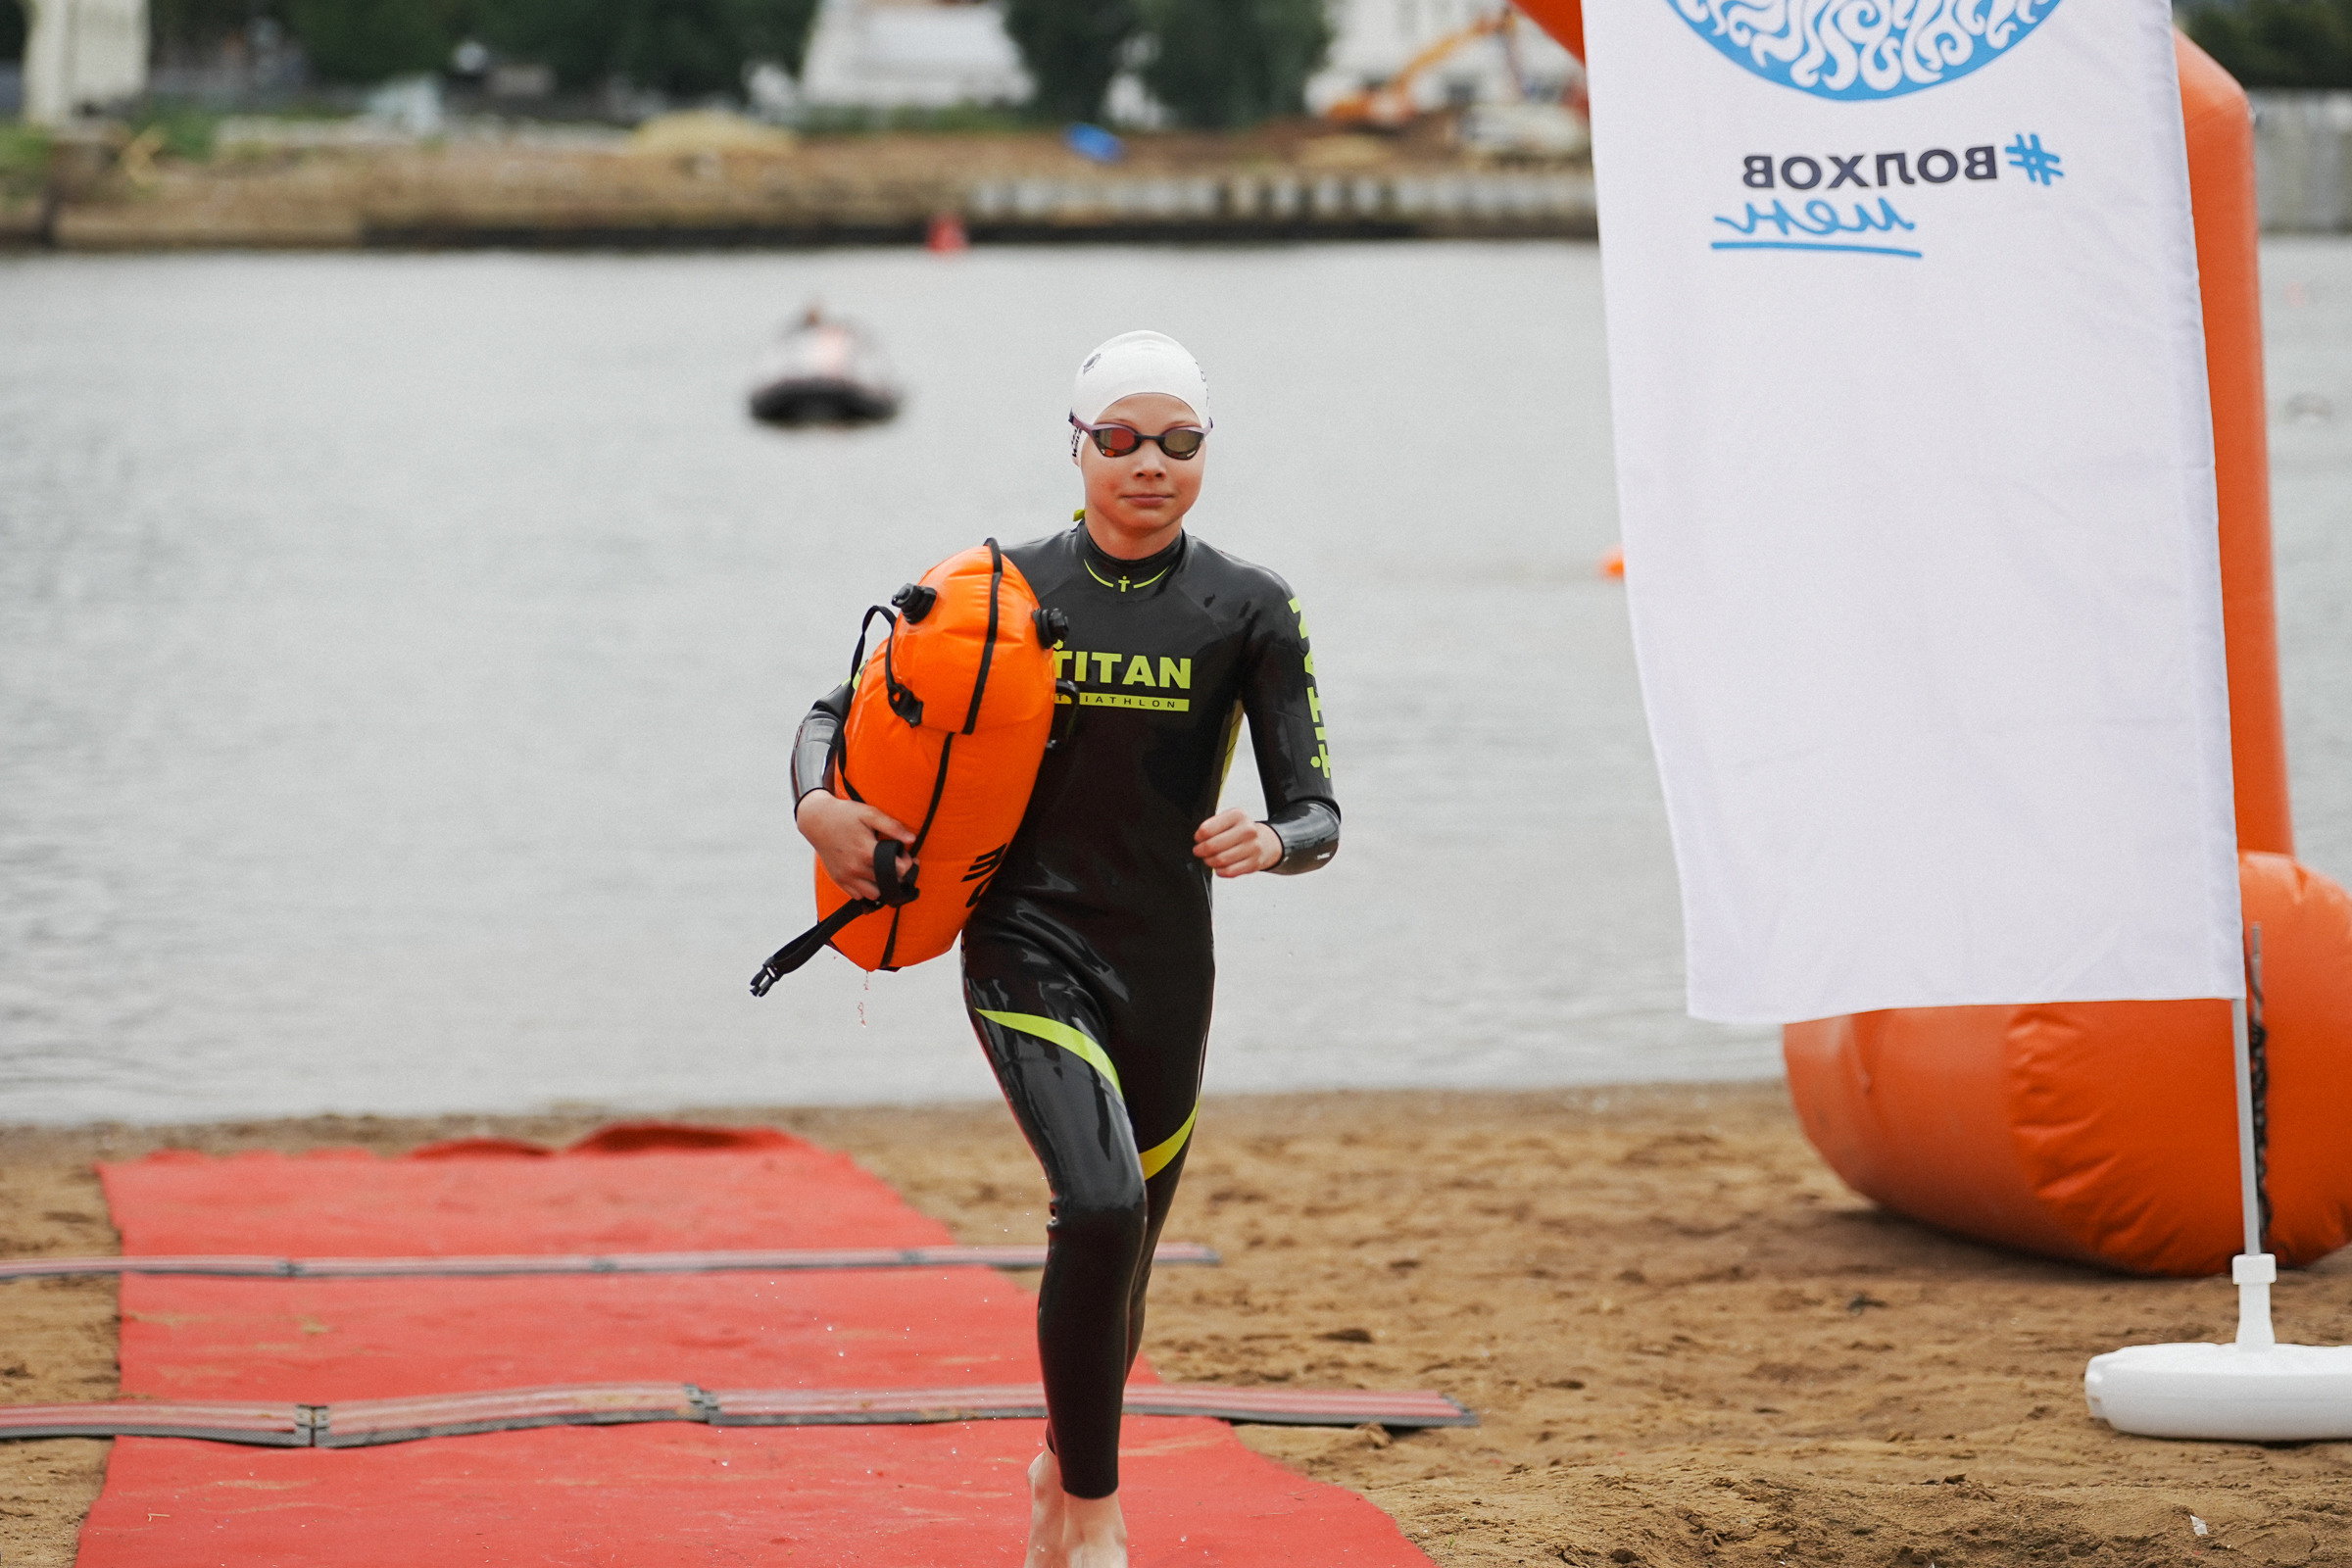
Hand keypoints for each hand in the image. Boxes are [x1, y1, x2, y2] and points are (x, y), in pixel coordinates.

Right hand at [796, 790, 915, 898]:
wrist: (816, 820)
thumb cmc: (845, 815)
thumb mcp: (870, 814)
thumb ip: (892, 827)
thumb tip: (912, 839)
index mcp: (867, 851)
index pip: (899, 870)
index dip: (907, 862)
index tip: (904, 854)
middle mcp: (856, 867)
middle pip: (889, 882)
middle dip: (897, 873)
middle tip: (895, 861)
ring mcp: (846, 876)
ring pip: (874, 894)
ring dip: (881, 885)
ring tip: (881, 870)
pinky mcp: (839, 880)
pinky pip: (858, 895)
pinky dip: (866, 889)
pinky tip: (867, 875)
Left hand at [1193, 807, 1279, 878]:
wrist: (1264, 842)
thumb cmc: (1239, 831)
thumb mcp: (1228, 820)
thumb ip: (1212, 826)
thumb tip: (1198, 841)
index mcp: (1238, 815)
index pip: (1207, 829)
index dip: (1198, 837)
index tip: (1198, 839)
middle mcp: (1248, 830)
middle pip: (1212, 846)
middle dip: (1200, 851)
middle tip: (1199, 851)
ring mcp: (1253, 847)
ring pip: (1220, 860)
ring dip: (1209, 861)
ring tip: (1209, 858)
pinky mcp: (1254, 863)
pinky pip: (1229, 872)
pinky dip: (1220, 871)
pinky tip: (1219, 867)